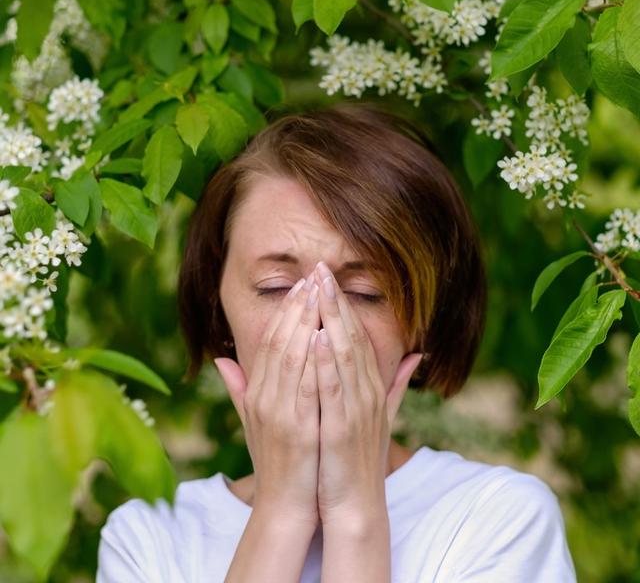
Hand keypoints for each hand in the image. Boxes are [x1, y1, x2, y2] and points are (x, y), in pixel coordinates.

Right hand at [215, 271, 321, 527]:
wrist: (285, 507)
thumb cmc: (277, 460)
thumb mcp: (254, 421)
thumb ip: (240, 388)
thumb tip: (221, 359)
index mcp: (258, 394)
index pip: (269, 341)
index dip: (284, 312)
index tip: (300, 286)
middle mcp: (264, 398)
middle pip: (279, 341)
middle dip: (296, 307)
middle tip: (312, 276)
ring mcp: (279, 413)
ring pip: (290, 357)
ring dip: (305, 322)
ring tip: (319, 293)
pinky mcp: (297, 428)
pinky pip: (305, 386)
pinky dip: (313, 359)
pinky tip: (324, 335)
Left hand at [312, 261, 421, 525]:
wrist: (356, 504)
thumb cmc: (360, 457)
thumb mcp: (380, 415)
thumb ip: (395, 383)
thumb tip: (417, 354)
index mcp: (371, 387)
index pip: (356, 336)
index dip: (342, 304)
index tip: (327, 276)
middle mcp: (367, 392)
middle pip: (351, 336)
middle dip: (335, 301)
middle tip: (321, 267)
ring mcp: (356, 409)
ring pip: (344, 355)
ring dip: (330, 320)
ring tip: (317, 289)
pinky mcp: (341, 429)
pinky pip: (333, 390)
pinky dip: (326, 363)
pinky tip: (316, 337)